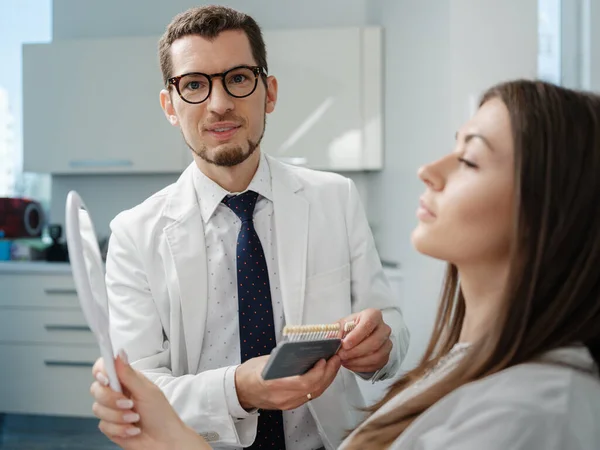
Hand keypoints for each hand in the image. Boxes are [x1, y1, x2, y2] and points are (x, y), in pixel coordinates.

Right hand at [90, 351, 208, 449]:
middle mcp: (117, 393)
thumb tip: (119, 353)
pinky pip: (103, 425)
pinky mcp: (110, 426)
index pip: (104, 368)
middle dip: (112, 399)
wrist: (164, 441)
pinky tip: (132, 430)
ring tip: (135, 419)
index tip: (106, 379)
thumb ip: (129, 374)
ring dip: (119, 416)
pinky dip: (120, 429)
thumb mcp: (147, 391)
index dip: (100, 371)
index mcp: (126, 379)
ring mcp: (112, 410)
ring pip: (98, 409)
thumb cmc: (161, 414)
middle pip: (96, 389)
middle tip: (129, 404)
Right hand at [235, 354, 341, 410]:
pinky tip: (323, 374)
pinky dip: (319, 384)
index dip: (318, 372)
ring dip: (327, 379)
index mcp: (275, 385)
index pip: (303, 383)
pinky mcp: (290, 405)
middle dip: (328, 373)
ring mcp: (287, 403)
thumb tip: (304, 349)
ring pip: (314, 393)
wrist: (239, 390)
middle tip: (335, 358)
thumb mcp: (265, 361)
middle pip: (314, 389)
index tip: (325, 359)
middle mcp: (283, 398)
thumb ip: (284, 358)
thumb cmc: (249, 373)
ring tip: (333, 364)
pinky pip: (310, 395)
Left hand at [337, 308, 392, 372]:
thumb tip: (331, 339)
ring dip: (358, 361)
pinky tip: (351, 364)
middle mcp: (383, 328)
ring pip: (377, 355)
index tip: (345, 344)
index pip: (368, 324)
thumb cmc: (350, 328)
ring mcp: (387, 343)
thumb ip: (336, 331)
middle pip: (374, 342)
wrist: (357, 336)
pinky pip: (377, 364)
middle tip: (342, 355)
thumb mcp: (341, 325)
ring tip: (345, 361)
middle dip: (356, 351)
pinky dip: (362, 367)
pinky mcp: (386, 356)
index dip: (356, 336)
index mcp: (373, 315)